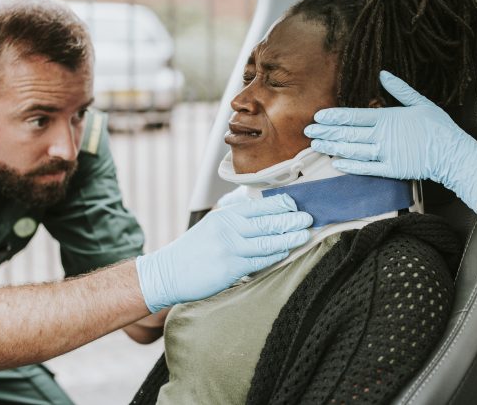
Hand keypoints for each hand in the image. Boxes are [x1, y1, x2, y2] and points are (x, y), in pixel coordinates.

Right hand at [136, 194, 311, 311]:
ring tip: (304, 234)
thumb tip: (260, 208)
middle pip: (267, 221)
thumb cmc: (194, 248)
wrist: (168, 272)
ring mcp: (229, 247)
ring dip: (288, 237)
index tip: (297, 203)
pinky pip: (258, 260)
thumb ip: (235, 216)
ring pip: (266, 240)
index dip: (281, 204)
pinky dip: (274, 255)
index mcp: (226, 214)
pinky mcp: (230, 267)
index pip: (259, 205)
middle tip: (309, 217)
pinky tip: (285, 252)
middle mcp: (228, 227)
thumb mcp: (213, 224)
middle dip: (291, 219)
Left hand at [304, 70, 476, 214]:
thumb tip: (383, 74)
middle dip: (326, 131)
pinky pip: (366, 168)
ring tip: (316, 145)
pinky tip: (336, 162)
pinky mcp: (391, 169)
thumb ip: (399, 89)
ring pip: (353, 150)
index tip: (318, 116)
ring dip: (333, 147)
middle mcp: (383, 135)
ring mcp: (386, 153)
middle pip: (348, 133)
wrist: (454, 154)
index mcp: (388, 117)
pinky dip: (351, 165)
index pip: (354, 115)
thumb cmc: (438, 127)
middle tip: (308, 131)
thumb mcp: (420, 102)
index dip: (334, 116)